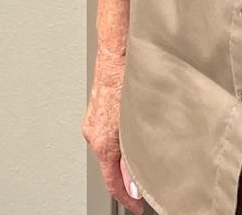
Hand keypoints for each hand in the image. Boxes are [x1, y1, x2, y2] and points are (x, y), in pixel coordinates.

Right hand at [82, 0, 142, 214]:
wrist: (118, 43)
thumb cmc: (126, 73)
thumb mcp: (136, 122)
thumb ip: (135, 157)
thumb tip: (134, 183)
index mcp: (101, 139)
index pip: (111, 181)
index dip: (126, 198)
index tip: (137, 207)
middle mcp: (93, 131)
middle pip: (110, 166)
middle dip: (128, 178)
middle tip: (148, 185)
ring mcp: (94, 118)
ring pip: (110, 148)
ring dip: (126, 156)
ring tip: (147, 159)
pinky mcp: (99, 106)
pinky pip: (111, 132)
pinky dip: (123, 139)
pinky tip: (138, 132)